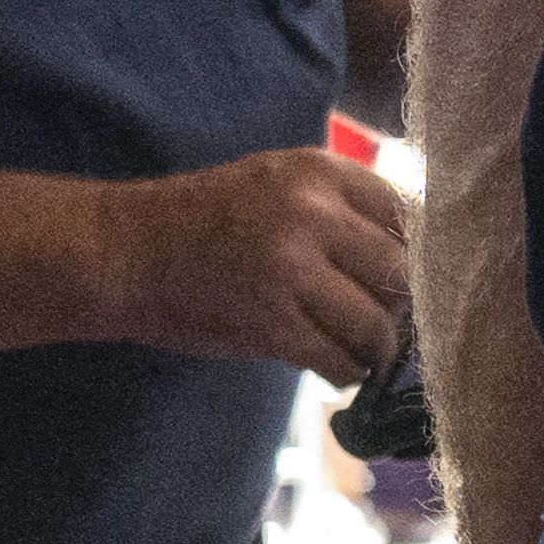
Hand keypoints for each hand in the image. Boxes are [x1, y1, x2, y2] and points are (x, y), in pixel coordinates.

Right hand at [130, 146, 420, 378]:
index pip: (407, 214)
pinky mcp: (271, 323)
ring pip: (378, 325)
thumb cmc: (204, 220)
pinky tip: (335, 367)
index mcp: (319, 171)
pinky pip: (339, 360)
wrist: (124, 251)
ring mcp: (291, 269)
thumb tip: (414, 254)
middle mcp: (312, 213)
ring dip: (377, 348)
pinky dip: (345, 372)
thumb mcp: (277, 183)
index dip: (420, 254)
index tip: (412, 279)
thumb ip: (340, 206)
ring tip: (364, 352)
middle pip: (402, 273)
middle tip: (390, 322)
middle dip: (403, 306)